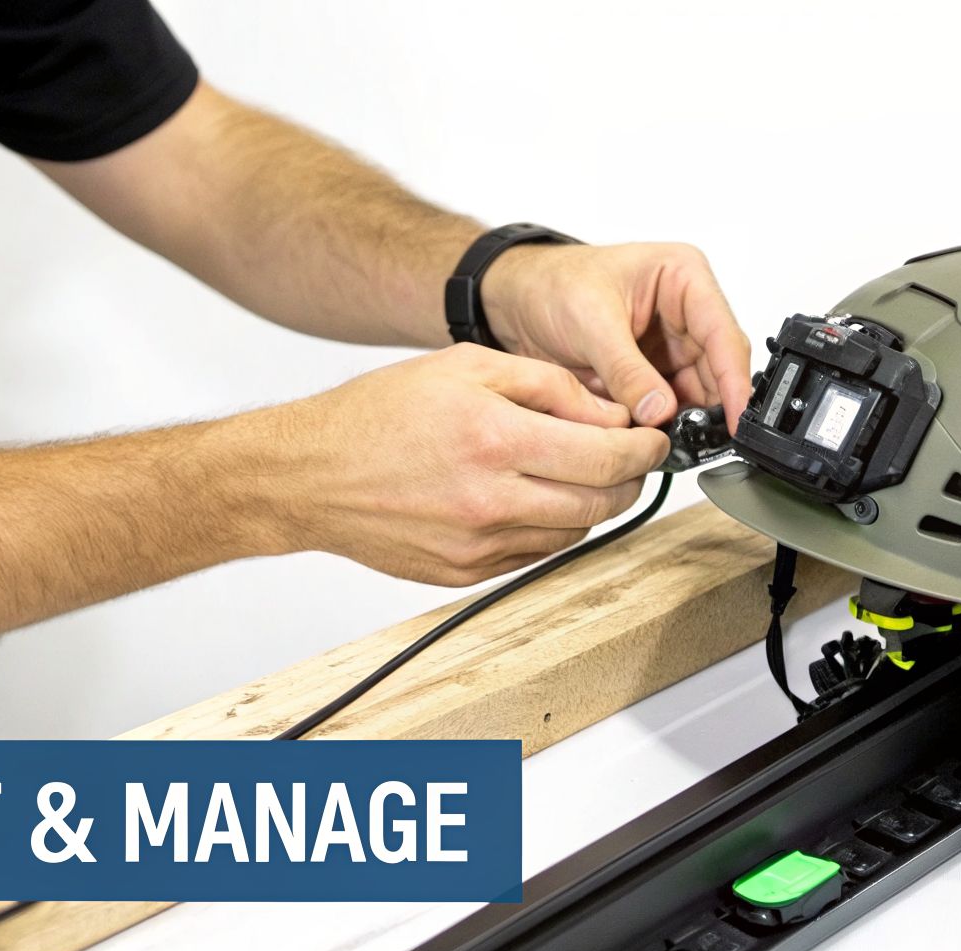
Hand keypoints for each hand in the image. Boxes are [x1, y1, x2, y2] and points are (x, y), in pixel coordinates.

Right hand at [280, 344, 670, 585]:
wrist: (308, 474)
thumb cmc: (376, 415)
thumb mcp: (466, 367)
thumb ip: (546, 385)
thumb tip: (607, 412)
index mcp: (495, 439)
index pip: (607, 458)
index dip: (644, 449)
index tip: (652, 439)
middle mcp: (491, 500)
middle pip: (601, 502)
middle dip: (628, 478)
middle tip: (628, 456)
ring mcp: (478, 545)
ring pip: (573, 532)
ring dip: (590, 503)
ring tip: (572, 471)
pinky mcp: (464, 573)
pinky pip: (534, 554)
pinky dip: (548, 527)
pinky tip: (527, 497)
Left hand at [481, 242, 753, 431]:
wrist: (513, 300)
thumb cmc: (550, 283)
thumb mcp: (590, 322)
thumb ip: (627, 369)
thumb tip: (660, 411)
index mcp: (683, 278)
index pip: (723, 334)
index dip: (734, 381)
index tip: (736, 420)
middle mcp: (685, 312)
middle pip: (716, 370)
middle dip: (707, 409)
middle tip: (693, 443)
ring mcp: (669, 346)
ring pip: (695, 395)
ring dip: (681, 422)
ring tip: (660, 442)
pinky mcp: (651, 375)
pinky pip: (667, 408)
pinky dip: (659, 427)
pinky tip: (646, 438)